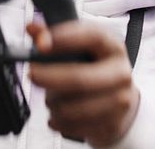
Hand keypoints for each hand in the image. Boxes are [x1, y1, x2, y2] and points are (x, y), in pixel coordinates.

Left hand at [27, 21, 139, 146]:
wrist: (122, 99)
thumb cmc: (96, 68)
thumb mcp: (82, 47)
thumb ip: (55, 36)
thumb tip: (32, 28)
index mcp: (113, 47)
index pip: (91, 37)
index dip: (64, 38)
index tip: (41, 44)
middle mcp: (120, 73)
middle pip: (80, 79)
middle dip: (50, 78)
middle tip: (32, 74)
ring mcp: (119, 100)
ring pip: (73, 108)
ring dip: (53, 104)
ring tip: (51, 98)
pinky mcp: (112, 123)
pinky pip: (73, 126)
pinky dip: (58, 121)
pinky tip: (59, 114)